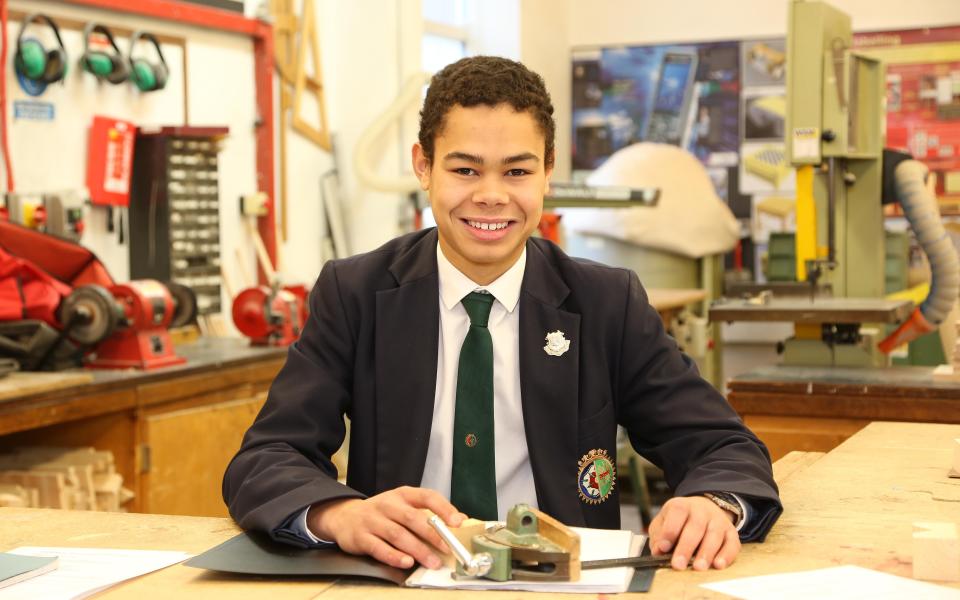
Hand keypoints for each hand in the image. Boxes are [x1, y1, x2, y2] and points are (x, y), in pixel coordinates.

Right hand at [306, 486, 466, 569]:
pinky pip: (378, 547)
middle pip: (413, 518)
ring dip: (417, 549)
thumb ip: (428, 513)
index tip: (458, 522)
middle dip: (432, 534)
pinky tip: (406, 562)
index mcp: (402, 495)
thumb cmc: (382, 513)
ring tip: (432, 561)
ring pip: (397, 535)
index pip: (426, 496)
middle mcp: (387, 505)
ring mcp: (373, 520)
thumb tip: (460, 520)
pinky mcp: (360, 537)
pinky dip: (393, 556)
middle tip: (447, 548)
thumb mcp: (403, 506)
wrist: (344, 516)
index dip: (443, 508)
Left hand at [648, 496, 740, 570]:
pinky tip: (718, 565)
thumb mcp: (663, 523)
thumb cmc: (678, 522)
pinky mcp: (731, 532)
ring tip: (698, 567)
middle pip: (695, 527)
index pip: (677, 512)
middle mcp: (701, 510)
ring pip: (714, 535)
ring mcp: (718, 520)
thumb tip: (658, 551)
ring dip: (706, 552)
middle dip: (686, 547)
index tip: (663, 548)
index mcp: (682, 506)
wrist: (702, 510)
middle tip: (678, 565)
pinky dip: (726, 555)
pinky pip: (732, 543)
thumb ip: (658, 536)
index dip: (670, 530)